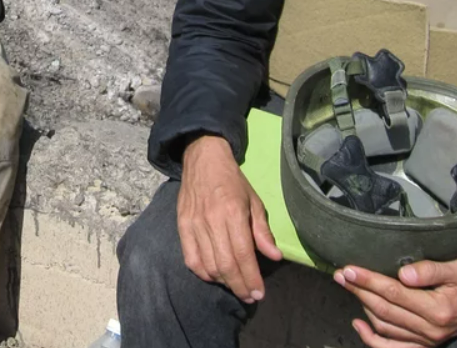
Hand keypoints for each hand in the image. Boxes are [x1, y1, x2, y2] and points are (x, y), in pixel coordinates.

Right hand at [177, 135, 282, 302]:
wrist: (203, 159)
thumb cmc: (233, 180)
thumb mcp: (254, 201)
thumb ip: (262, 230)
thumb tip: (274, 256)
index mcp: (233, 212)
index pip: (243, 254)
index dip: (251, 278)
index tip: (259, 293)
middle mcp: (212, 220)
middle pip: (225, 264)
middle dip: (239, 285)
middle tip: (249, 296)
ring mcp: (194, 223)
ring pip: (208, 264)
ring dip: (223, 281)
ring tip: (235, 285)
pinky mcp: (182, 225)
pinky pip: (191, 258)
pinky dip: (203, 272)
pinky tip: (214, 275)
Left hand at [334, 253, 456, 346]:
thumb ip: (430, 270)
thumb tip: (403, 273)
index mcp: (438, 310)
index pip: (393, 293)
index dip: (368, 281)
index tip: (349, 269)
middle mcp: (431, 330)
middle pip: (384, 310)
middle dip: (359, 291)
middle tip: (341, 275)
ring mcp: (428, 340)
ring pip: (385, 327)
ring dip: (363, 307)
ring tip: (349, 287)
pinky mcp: (426, 344)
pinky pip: (395, 347)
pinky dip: (374, 340)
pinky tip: (359, 325)